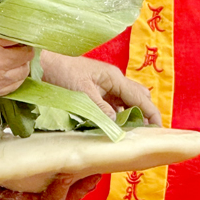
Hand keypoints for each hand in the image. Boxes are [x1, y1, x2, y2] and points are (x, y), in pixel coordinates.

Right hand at [0, 12, 32, 97]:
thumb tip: (1, 11)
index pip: (20, 36)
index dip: (23, 31)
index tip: (20, 29)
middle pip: (27, 54)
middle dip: (24, 46)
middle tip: (18, 42)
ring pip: (23, 72)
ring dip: (22, 63)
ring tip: (14, 56)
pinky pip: (14, 86)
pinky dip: (15, 77)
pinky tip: (9, 70)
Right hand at [0, 173, 101, 199]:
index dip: (59, 192)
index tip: (66, 173)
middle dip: (82, 188)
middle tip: (95, 172)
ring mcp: (47, 196)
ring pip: (72, 193)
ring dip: (85, 181)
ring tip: (98, 166)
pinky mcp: (52, 186)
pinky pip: (70, 183)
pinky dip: (80, 174)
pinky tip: (89, 160)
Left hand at [38, 52, 161, 125]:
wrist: (42, 64)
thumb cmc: (61, 73)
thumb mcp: (81, 93)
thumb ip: (101, 109)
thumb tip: (118, 124)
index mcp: (114, 78)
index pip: (141, 97)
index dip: (152, 114)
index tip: (157, 130)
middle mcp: (114, 81)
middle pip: (139, 98)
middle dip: (145, 114)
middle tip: (144, 135)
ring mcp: (105, 86)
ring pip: (127, 102)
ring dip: (131, 116)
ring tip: (131, 134)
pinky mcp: (96, 92)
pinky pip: (114, 105)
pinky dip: (119, 116)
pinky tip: (115, 127)